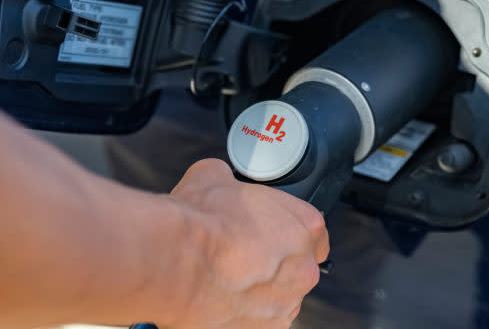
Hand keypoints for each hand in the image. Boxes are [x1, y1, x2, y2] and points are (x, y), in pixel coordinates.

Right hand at [166, 159, 328, 328]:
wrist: (175, 262)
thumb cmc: (199, 221)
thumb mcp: (213, 175)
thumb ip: (229, 179)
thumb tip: (221, 180)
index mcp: (304, 224)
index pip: (313, 231)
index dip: (287, 231)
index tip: (269, 234)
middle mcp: (304, 267)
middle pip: (297, 266)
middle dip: (273, 262)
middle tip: (240, 255)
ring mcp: (287, 303)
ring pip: (279, 296)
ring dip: (259, 289)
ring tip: (225, 279)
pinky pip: (260, 320)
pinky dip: (244, 313)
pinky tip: (220, 298)